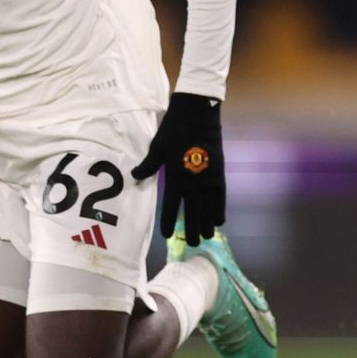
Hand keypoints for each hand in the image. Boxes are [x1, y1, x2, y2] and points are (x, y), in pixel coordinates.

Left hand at [131, 92, 224, 244]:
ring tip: (207, 236)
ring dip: (208, 223)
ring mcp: (208, 177)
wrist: (197, 114)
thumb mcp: (157, 148)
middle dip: (194, 228)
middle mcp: (193, 181)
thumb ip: (148, 166)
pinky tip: (220, 221)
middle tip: (194, 243)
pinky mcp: (219, 172)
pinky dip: (220, 209)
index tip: (168, 235)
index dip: (169, 221)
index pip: (172, 205)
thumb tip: (135, 176)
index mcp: (175, 176)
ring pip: (209, 207)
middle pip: (194, 211)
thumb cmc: (174, 130)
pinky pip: (221, 196)